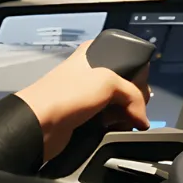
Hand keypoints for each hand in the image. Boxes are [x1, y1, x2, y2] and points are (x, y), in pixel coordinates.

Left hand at [13, 42, 151, 160]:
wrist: (39, 124)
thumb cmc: (69, 94)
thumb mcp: (109, 82)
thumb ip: (134, 96)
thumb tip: (143, 120)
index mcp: (94, 53)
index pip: (129, 60)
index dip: (139, 75)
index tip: (139, 89)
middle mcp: (92, 72)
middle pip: (128, 86)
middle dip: (133, 100)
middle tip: (129, 109)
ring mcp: (89, 95)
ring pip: (120, 106)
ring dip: (125, 116)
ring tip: (118, 122)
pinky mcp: (86, 116)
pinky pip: (110, 121)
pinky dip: (115, 126)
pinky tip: (112, 129)